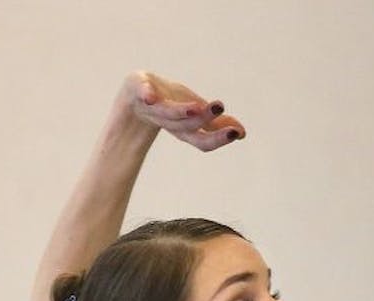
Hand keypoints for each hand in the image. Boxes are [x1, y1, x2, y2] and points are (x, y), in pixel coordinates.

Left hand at [121, 70, 245, 151]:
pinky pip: (142, 93)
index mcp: (183, 129)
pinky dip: (146, 94)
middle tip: (220, 107)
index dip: (218, 138)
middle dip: (203, 119)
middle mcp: (169, 121)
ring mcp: (153, 107)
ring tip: (196, 106)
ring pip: (167, 112)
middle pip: (186, 126)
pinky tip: (150, 95)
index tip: (237, 132)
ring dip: (181, 111)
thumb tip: (242, 134)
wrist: (131, 99)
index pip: (202, 139)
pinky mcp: (139, 90)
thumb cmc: (168, 104)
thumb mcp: (194, 112)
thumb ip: (215, 124)